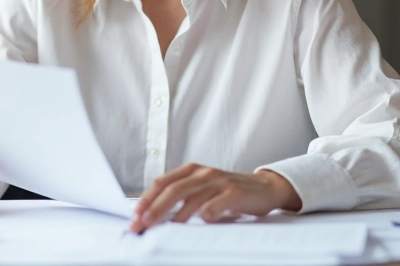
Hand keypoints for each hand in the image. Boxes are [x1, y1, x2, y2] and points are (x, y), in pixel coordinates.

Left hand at [130, 164, 301, 232]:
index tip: (135, 216)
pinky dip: (208, 212)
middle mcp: (203, 173)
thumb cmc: (228, 192)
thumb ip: (182, 198)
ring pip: (192, 197)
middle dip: (155, 208)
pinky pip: (218, 202)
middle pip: (173, 189)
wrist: (264, 187)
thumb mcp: (203, 190)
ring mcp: (219, 181)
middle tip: (143, 224)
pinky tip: (201, 221)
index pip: (162, 183)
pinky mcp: (235, 192)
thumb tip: (152, 216)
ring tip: (164, 228)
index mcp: (191, 171)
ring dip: (176, 214)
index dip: (147, 199)